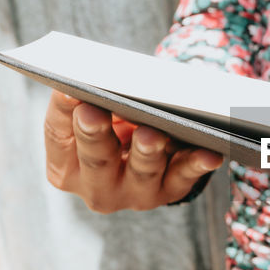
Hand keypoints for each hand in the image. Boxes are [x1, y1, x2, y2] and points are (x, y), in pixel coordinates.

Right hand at [43, 89, 222, 212]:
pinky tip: (210, 153)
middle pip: (96, 159)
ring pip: (141, 173)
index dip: (62, 112)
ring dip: (147, 152)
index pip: (59, 136)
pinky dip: (197, 165)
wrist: (148, 158)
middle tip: (94, 111)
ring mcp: (134, 194)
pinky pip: (185, 178)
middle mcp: (96, 188)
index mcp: (65, 166)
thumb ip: (87, 99)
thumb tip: (90, 75)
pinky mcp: (169, 192)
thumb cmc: (114, 126)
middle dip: (95, 135)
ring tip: (152, 134)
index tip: (65, 89)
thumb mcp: (96, 114)